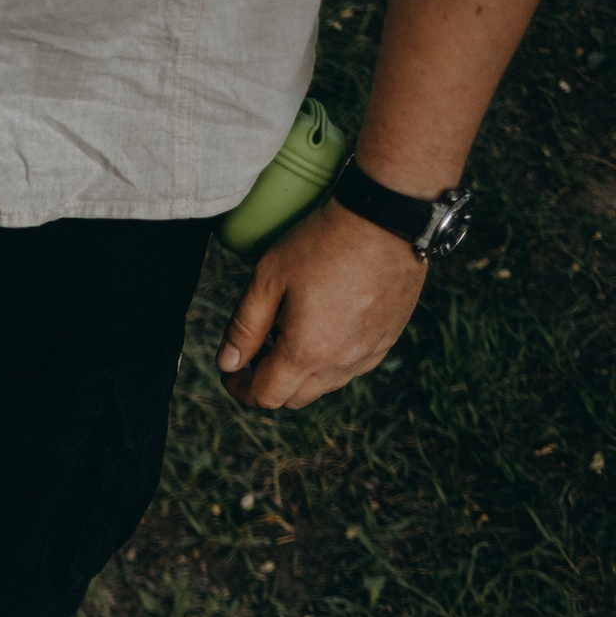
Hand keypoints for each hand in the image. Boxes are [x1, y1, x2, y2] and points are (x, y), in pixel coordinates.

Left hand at [217, 201, 426, 408]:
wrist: (388, 218)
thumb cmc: (324, 243)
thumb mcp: (268, 280)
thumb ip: (243, 328)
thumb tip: (227, 363)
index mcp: (307, 352)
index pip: (266, 396)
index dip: (241, 389)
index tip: (230, 372)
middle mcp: (342, 362)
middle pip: (295, 398)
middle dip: (268, 383)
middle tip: (255, 351)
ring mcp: (370, 352)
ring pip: (325, 386)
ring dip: (300, 374)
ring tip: (288, 335)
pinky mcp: (389, 338)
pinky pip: (352, 367)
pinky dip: (330, 361)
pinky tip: (323, 329)